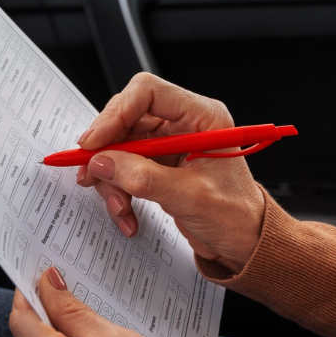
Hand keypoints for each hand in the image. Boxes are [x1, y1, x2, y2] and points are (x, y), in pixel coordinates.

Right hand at [76, 73, 265, 272]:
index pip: (148, 93)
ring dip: (111, 178)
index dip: (116, 114)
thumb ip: (144, 178)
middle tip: (90, 173)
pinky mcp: (158, 164)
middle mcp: (183, 124)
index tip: (94, 142)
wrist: (245, 242)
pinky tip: (126, 213)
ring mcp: (169, 144)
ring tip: (119, 206)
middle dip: (107, 150)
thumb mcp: (190, 197)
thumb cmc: (236, 217)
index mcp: (201, 117)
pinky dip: (118, 190)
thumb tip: (103, 162)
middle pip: (127, 118)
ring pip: (120, 146)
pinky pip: (124, 167)